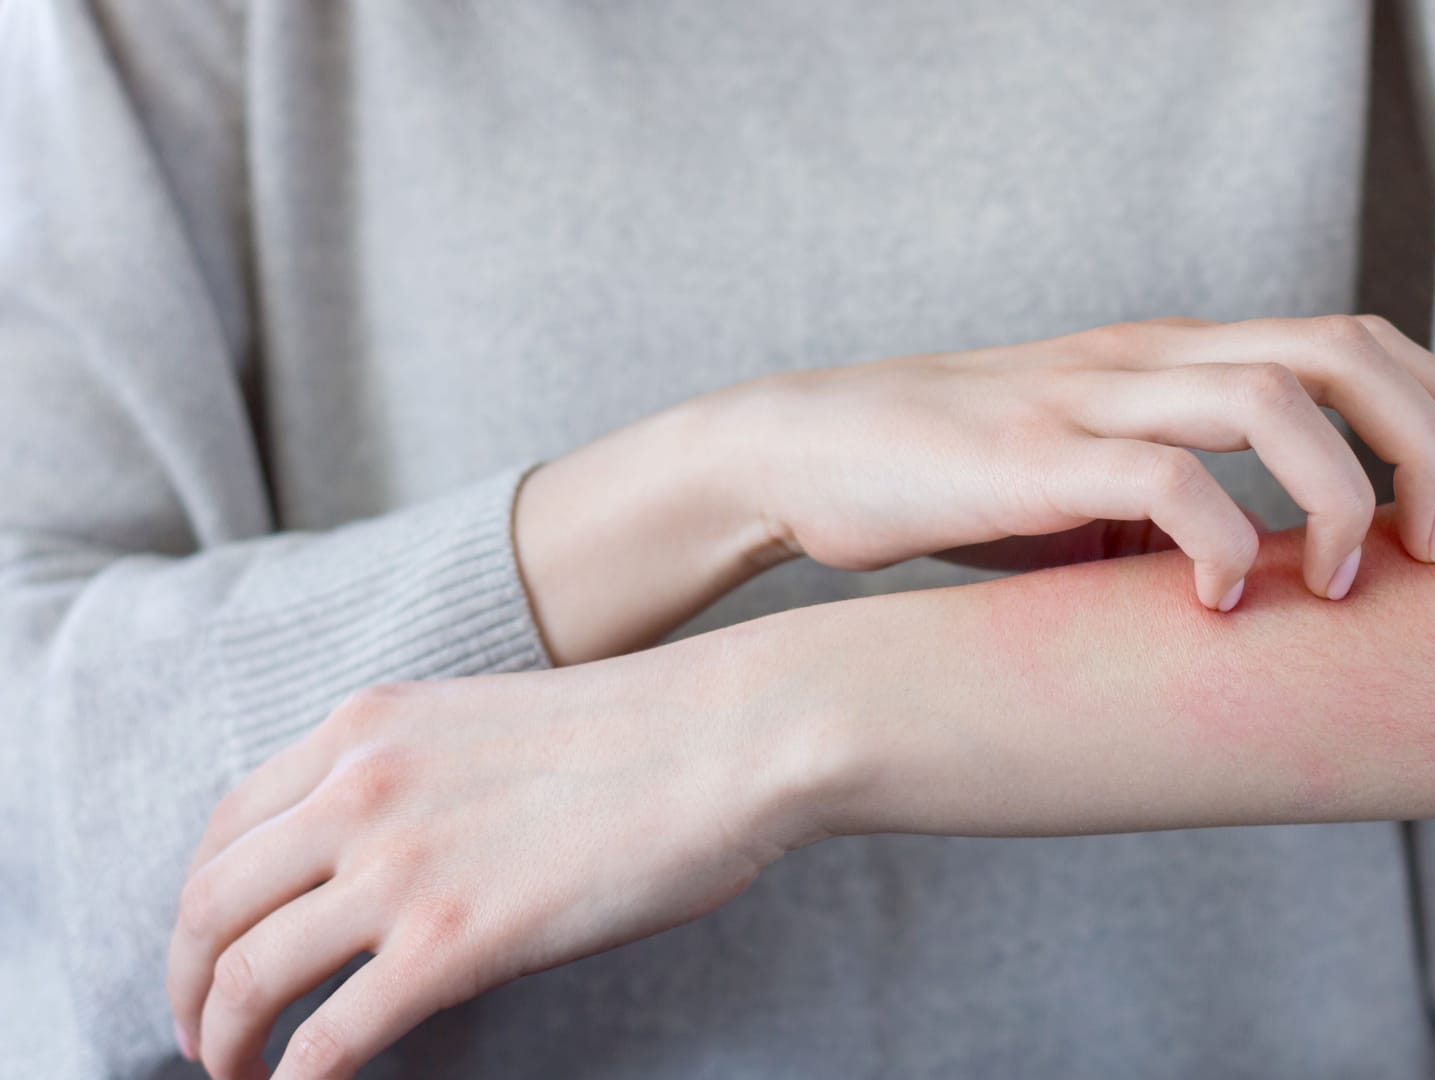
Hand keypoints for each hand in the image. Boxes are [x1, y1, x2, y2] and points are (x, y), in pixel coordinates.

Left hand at [165, 650, 834, 1078]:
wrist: (733, 737)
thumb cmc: (649, 734)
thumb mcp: (490, 725)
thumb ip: (419, 777)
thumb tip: (390, 861)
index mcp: (367, 726)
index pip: (227, 825)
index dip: (201, 904)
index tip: (212, 948)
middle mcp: (358, 787)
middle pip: (210, 904)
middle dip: (187, 982)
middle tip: (202, 1031)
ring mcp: (399, 865)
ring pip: (247, 974)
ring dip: (222, 1038)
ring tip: (234, 1072)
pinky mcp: (450, 942)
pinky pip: (328, 1037)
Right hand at [726, 315, 1434, 608]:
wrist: (808, 452)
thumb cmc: (957, 480)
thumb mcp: (1091, 480)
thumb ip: (1180, 503)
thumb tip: (1275, 580)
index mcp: (1171, 355)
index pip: (1347, 336)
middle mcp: (1146, 358)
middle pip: (1338, 347)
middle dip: (1429, 436)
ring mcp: (1089, 398)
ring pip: (1268, 396)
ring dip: (1345, 487)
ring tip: (1358, 577)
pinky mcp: (1029, 459)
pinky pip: (1159, 479)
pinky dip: (1219, 539)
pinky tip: (1223, 601)